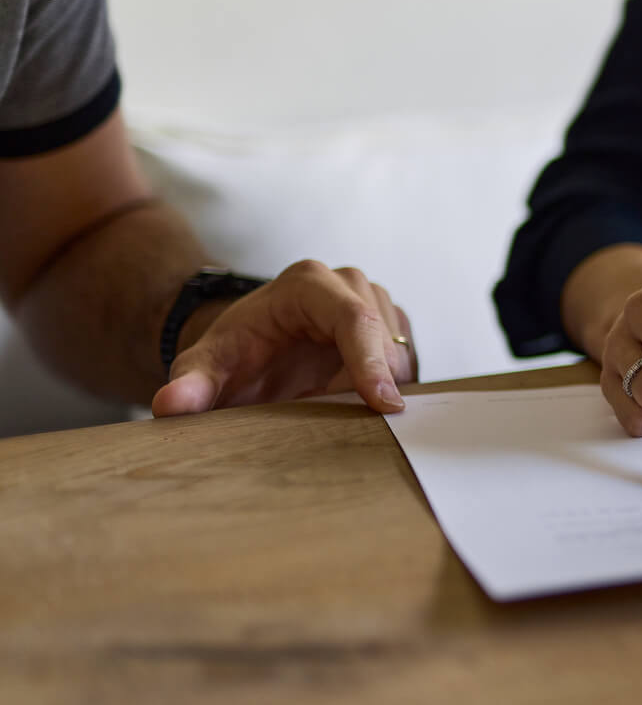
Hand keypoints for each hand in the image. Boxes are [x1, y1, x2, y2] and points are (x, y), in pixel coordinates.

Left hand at [151, 260, 416, 416]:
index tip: (383, 405)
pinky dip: (390, 388)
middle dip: (372, 385)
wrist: (250, 347)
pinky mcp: (392, 327)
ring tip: (336, 409)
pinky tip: (359, 405)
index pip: (354, 319)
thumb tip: (170, 405)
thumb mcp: (206, 367)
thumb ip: (190, 383)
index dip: (371, 363)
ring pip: (401, 353)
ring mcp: (376, 303)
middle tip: (342, 421)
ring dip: (379, 389)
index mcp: (308, 283)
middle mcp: (349, 284)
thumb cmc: (233, 353)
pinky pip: (408, 363)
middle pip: (384, 339)